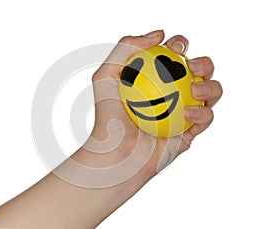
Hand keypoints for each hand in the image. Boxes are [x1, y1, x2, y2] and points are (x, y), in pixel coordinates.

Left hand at [80, 30, 222, 182]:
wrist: (115, 153)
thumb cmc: (107, 116)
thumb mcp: (106, 75)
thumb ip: (126, 47)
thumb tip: (159, 34)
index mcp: (155, 79)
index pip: (174, 56)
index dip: (180, 45)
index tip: (174, 48)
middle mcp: (171, 94)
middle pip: (199, 72)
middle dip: (204, 63)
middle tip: (191, 67)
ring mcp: (182, 112)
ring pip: (210, 93)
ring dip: (211, 86)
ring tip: (195, 90)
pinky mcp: (189, 132)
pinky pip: (206, 119)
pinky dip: (203, 114)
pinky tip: (189, 114)